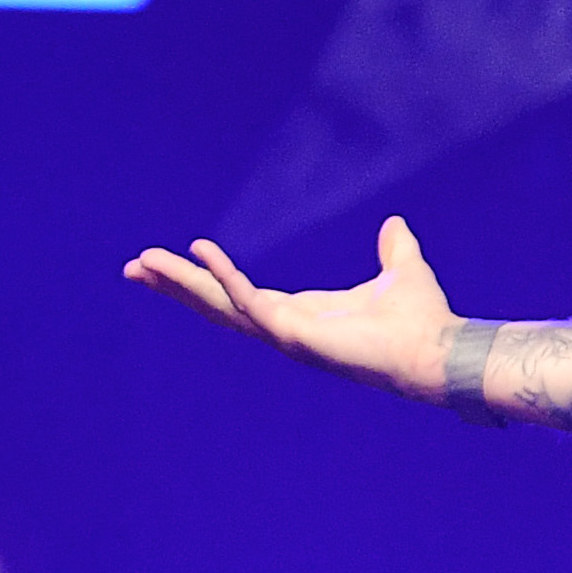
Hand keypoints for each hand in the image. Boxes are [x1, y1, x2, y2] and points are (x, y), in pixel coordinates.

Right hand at [122, 211, 465, 403]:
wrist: (438, 345)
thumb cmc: (421, 318)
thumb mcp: (400, 269)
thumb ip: (392, 250)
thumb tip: (395, 227)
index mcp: (300, 312)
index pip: (238, 295)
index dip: (204, 279)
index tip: (169, 259)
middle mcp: (285, 326)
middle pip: (215, 304)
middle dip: (174, 286)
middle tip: (133, 267)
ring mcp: (286, 334)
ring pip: (220, 306)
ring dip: (181, 283)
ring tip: (143, 263)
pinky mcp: (295, 334)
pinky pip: (250, 301)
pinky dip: (225, 276)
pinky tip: (199, 251)